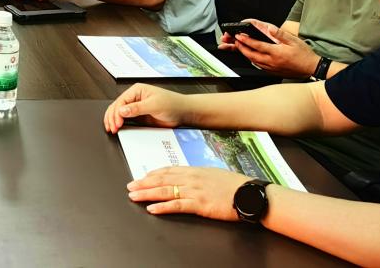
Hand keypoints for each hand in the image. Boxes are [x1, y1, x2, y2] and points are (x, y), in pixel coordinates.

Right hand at [103, 83, 188, 132]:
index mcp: (137, 90)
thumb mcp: (154, 105)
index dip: (116, 113)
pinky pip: (127, 119)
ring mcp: (136, 107)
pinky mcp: (139, 116)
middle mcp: (135, 98)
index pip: (121, 101)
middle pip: (117, 107)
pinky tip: (118, 128)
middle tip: (112, 128)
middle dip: (112, 117)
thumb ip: (137, 108)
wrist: (183, 113)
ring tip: (112, 129)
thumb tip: (121, 111)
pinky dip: (120, 124)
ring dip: (114, 120)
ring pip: (119, 113)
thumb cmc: (172, 104)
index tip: (116, 123)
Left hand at [127, 166, 248, 220]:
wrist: (248, 193)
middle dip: (144, 183)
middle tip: (130, 186)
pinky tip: (152, 209)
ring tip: (134, 196)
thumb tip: (189, 176)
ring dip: (147, 194)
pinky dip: (162, 207)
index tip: (141, 177)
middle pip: (161, 180)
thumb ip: (199, 175)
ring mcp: (194, 191)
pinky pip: (176, 205)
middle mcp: (191, 178)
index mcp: (194, 170)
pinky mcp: (199, 204)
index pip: (168, 170)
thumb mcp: (213, 174)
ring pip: (164, 191)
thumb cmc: (234, 184)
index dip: (152, 174)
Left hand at [230, 19, 319, 77]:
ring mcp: (272, 68)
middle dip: (241, 48)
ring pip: (254, 61)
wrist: (311, 68)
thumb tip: (270, 28)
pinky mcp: (274, 72)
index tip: (239, 36)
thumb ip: (280, 34)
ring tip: (240, 48)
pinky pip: (259, 67)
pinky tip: (251, 57)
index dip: (246, 41)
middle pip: (252, 55)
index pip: (257, 46)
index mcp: (276, 53)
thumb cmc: (304, 54)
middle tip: (235, 41)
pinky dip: (252, 61)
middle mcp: (272, 62)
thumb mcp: (294, 40)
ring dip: (245, 54)